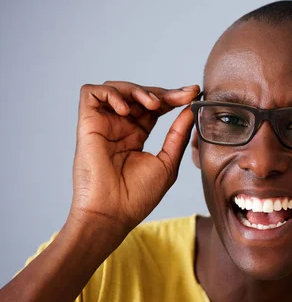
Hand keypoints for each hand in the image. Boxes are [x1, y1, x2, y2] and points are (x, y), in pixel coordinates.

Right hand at [69, 81, 198, 240]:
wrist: (113, 213)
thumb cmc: (138, 196)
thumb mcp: (168, 161)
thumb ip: (178, 134)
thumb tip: (191, 110)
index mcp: (137, 135)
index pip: (154, 107)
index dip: (173, 97)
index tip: (193, 93)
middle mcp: (119, 126)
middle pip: (139, 94)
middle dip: (163, 92)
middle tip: (182, 96)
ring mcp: (103, 124)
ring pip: (117, 88)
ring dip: (138, 90)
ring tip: (153, 105)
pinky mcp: (87, 123)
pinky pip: (91, 93)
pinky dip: (111, 94)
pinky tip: (126, 111)